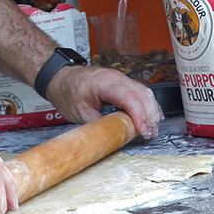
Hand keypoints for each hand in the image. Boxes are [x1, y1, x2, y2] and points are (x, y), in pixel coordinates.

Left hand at [45, 65, 162, 138]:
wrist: (60, 77)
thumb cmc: (67, 91)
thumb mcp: (79, 113)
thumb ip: (100, 124)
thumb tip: (116, 136)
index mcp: (104, 83)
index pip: (130, 98)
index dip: (139, 116)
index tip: (143, 131)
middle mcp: (116, 77)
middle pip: (142, 94)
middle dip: (150, 115)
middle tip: (150, 134)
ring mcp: (121, 78)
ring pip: (144, 92)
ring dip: (151, 111)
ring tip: (152, 129)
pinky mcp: (122, 82)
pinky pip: (140, 91)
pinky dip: (147, 104)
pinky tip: (152, 116)